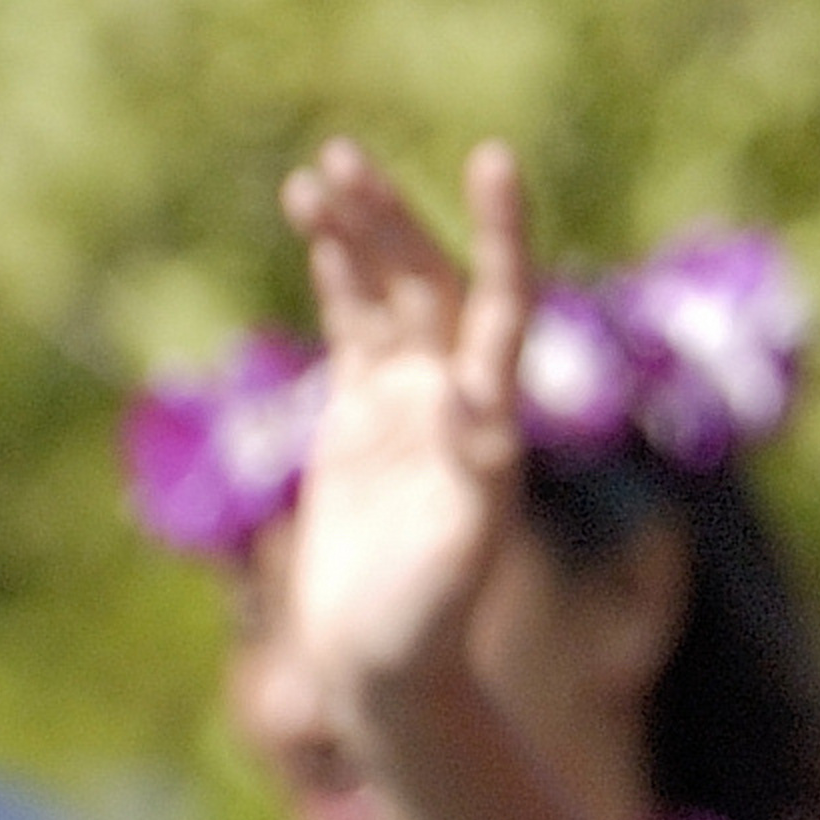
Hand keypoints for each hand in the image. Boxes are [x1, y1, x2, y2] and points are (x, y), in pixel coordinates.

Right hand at [280, 139, 534, 709]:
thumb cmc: (428, 625)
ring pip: (385, 296)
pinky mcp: (358, 418)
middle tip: (346, 155)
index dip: (500, 233)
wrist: (388, 665)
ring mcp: (406, 401)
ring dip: (360, 232)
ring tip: (325, 166)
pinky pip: (352, 327)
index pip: (503, 300)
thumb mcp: (457, 555)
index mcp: (490, 417)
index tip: (494, 161)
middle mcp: (456, 395)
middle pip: (428, 283)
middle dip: (392, 220)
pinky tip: (316, 221)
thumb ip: (471, 482)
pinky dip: (336, 275)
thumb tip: (477, 406)